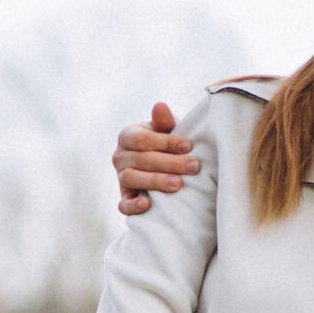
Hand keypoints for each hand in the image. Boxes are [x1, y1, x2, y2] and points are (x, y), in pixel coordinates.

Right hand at [115, 100, 200, 216]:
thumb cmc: (166, 145)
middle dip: (170, 163)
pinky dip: (132, 206)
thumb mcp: (166, 131)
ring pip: (133, 178)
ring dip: (156, 181)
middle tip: (193, 167)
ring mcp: (120, 178)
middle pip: (142, 159)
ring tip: (178, 184)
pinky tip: (147, 204)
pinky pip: (123, 205)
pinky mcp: (124, 198)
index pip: (142, 139)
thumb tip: (160, 105)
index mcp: (128, 136)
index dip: (166, 142)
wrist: (163, 166)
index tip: (188, 145)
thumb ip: (164, 121)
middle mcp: (120, 156)